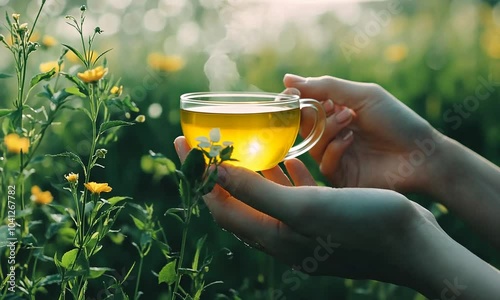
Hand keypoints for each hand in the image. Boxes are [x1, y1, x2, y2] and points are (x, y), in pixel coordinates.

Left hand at [174, 136, 435, 287]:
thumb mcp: (303, 208)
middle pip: (237, 198)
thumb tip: (212, 173)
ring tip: (239, 142)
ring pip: (265, 193)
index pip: (219, 204)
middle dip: (216, 169)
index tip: (183, 143)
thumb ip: (256, 192)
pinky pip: (294, 192)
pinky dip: (285, 173)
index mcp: (272, 236)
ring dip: (250, 169)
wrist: (415, 242)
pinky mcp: (323, 216)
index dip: (197, 175)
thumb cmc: (361, 225)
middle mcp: (282, 234)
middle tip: (203, 140)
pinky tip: (285, 155)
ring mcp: (303, 226)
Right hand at [284, 74, 443, 192]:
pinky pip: (324, 164)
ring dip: (326, 129)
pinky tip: (351, 140)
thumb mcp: (362, 96)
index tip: (289, 92)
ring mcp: (338, 157)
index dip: (297, 100)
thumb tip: (286, 78)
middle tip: (327, 107)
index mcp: (338, 114)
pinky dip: (334, 149)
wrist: (422, 155)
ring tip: (349, 120)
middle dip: (310, 114)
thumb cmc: (397, 121)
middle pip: (304, 126)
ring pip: (311, 144)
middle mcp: (334, 135)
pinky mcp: (342, 178)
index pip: (307, 107)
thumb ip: (326, 87)